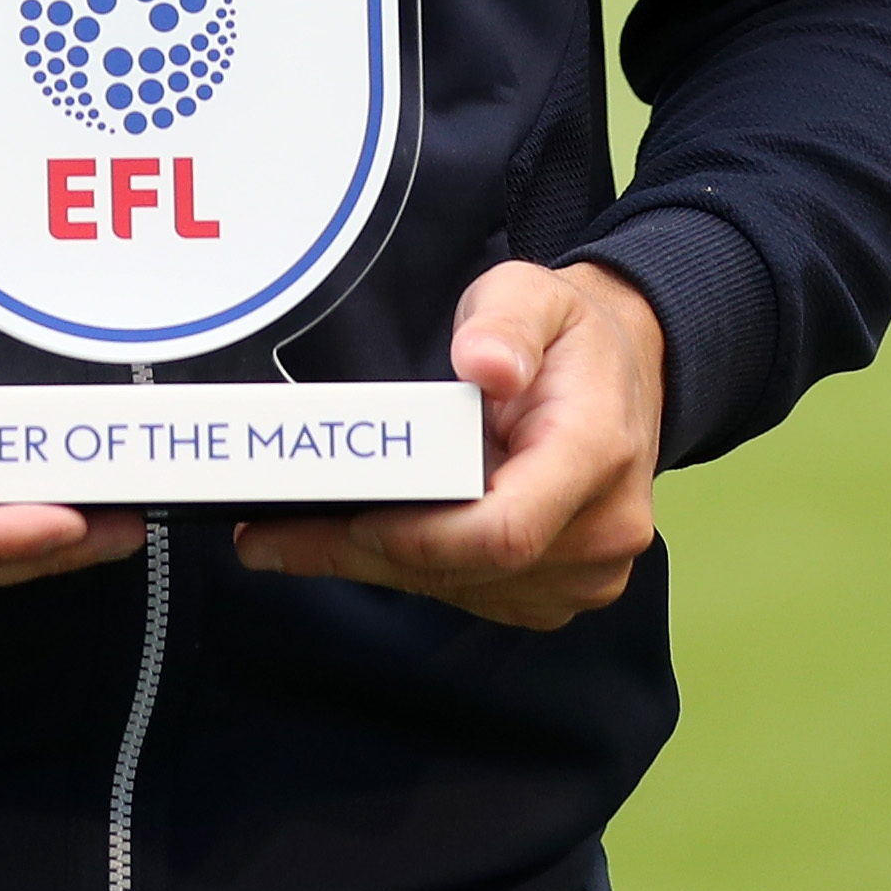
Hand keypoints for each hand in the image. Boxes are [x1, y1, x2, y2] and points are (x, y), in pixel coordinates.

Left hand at [232, 259, 664, 629]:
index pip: (502, 529)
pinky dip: (408, 571)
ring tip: (286, 539)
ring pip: (459, 590)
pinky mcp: (557, 592)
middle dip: (360, 555)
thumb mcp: (533, 294)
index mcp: (596, 452)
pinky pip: (471, 595)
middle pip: (465, 569)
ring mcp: (585, 573)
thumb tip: (485, 364)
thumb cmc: (567, 336)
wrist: (625, 377)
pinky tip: (350, 544)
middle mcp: (601, 528)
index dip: (415, 537)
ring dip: (372, 567)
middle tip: (265, 539)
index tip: (341, 519)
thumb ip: (506, 323)